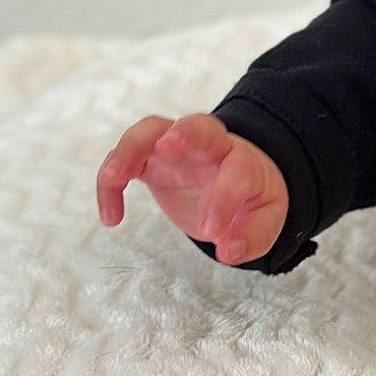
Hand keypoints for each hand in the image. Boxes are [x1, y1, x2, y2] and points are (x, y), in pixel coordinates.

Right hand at [96, 112, 288, 264]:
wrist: (237, 178)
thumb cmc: (251, 198)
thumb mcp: (265, 221)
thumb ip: (251, 237)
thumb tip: (228, 251)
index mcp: (245, 163)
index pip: (239, 171)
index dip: (225, 198)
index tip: (211, 230)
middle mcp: (211, 147)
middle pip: (199, 125)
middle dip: (184, 132)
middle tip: (168, 146)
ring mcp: (178, 147)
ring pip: (152, 129)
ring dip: (129, 147)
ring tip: (111, 177)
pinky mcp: (151, 157)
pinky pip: (124, 156)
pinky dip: (110, 180)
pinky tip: (111, 217)